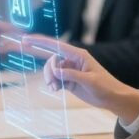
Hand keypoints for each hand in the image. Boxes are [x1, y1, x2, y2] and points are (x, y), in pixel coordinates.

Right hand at [23, 35, 138, 122]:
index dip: (40, 42)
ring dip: (50, 79)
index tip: (25, 40)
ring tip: (54, 88)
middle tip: (52, 83)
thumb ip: (71, 75)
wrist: (112, 98)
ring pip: (52, 71)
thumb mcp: (89, 80)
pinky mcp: (69, 81)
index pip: (56, 46)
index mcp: (78, 55)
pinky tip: (56, 90)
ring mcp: (70, 71)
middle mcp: (72, 61)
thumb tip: (55, 71)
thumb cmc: (105, 86)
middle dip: (48, 70)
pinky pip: (55, 79)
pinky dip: (53, 84)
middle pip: (51, 60)